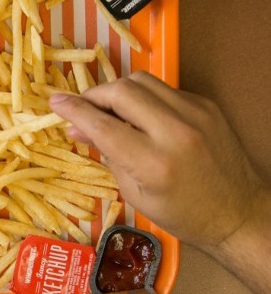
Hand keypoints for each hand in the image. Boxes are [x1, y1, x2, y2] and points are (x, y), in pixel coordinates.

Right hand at [50, 71, 270, 293]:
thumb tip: (76, 128)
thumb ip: (107, 153)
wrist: (239, 212)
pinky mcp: (206, 106)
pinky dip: (144, 98)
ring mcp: (195, 114)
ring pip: (141, 80)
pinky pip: (163, 89)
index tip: (55, 102)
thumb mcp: (135, 193)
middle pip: (121, 91)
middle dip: (94, 95)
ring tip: (111, 110)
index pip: (103, 125)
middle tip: (84, 108)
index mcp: (154, 164)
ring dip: (118, 91)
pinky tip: (142, 117)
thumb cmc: (182, 213)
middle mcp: (175, 133)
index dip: (74, 110)